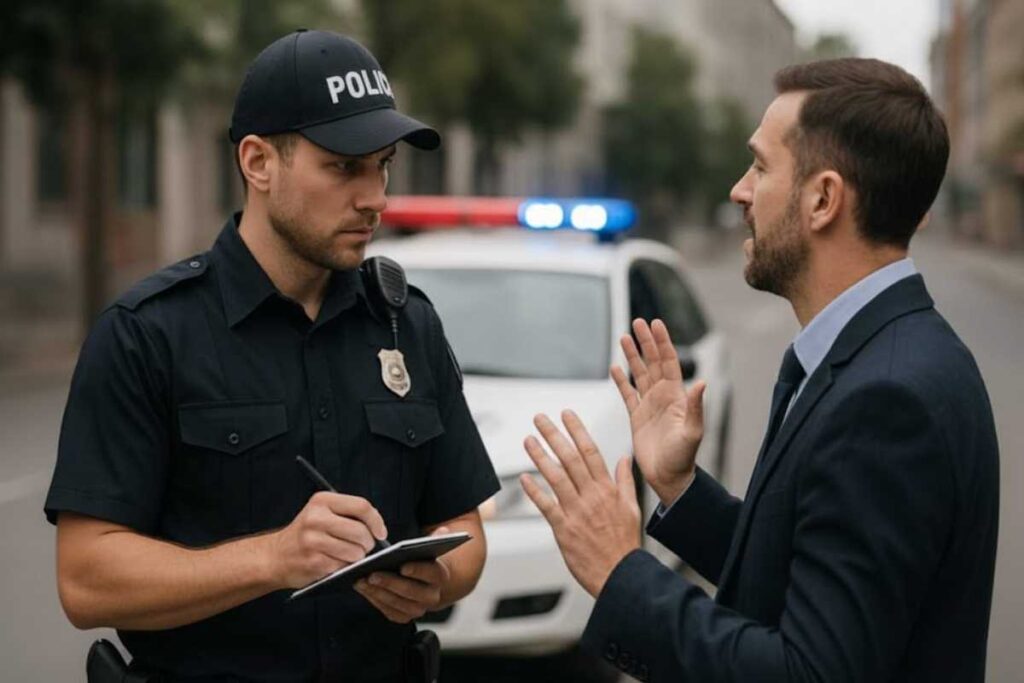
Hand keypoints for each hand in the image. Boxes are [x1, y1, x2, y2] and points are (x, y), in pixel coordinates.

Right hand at [267, 492, 386, 589]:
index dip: (376, 521)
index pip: (361, 506)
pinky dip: (344, 568)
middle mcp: (316, 518)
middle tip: (364, 547)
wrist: (276, 556)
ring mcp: (313, 541)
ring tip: (347, 555)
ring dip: (357, 558)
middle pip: (361, 532)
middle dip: (368, 543)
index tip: (381, 533)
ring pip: (355, 552)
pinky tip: (334, 564)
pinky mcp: (314, 562)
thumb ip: (348, 514)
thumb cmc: (307, 534)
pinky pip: (343, 566)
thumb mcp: (322, 512)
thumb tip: (378, 528)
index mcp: (322, 501)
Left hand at [354, 527, 452, 623]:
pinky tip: (362, 588)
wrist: (426, 583)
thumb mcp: (430, 548)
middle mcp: (432, 596)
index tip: (403, 566)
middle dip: (390, 583)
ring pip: (397, 603)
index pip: (431, 573)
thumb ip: (436, 539)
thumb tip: (444, 530)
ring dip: (377, 592)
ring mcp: (418, 609)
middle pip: (411, 591)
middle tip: (372, 574)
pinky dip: (373, 599)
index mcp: (440, 576)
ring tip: (361, 580)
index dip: (417, 570)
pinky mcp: (403, 616)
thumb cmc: (422, 561)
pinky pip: (388, 610)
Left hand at [520, 411, 640, 597]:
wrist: (621, 575)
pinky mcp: (564, 530)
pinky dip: (534, 491)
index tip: (566, 414)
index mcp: (608, 489)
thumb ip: (625, 481)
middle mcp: (591, 496)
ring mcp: (577, 512)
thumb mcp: (632, 508)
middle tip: (539, 418)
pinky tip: (524, 478)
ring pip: (556, 478)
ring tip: (528, 440)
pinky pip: (546, 506)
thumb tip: (624, 458)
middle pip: (570, 458)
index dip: (577, 430)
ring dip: (540, 457)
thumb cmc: (625, 544)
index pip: (590, 451)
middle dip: (553, 435)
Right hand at [610, 319, 706, 504]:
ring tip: (624, 337)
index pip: (668, 362)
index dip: (662, 343)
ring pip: (639, 374)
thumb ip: (695, 407)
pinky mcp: (637, 417)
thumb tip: (701, 382)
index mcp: (676, 396)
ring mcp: (649, 406)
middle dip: (645, 342)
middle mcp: (663, 396)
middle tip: (637, 322)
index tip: (656, 324)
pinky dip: (620, 381)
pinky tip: (614, 368)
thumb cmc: (683, 457)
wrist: (669, 478)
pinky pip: (627, 394)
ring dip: (632, 356)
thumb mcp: (692, 432)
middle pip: (652, 362)